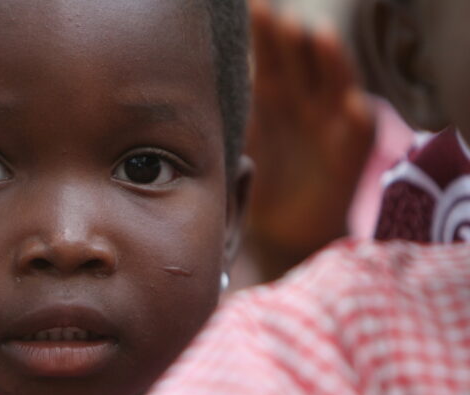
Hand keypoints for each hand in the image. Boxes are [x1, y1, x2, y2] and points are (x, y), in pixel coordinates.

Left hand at [245, 0, 374, 275]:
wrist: (283, 233)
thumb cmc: (258, 180)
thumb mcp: (237, 142)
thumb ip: (223, 114)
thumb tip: (176, 92)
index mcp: (275, 96)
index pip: (270, 55)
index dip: (262, 31)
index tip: (249, 5)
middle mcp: (305, 102)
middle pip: (302, 61)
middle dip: (291, 37)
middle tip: (276, 14)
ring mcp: (330, 126)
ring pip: (334, 85)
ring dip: (330, 61)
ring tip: (319, 37)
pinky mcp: (348, 158)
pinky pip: (357, 134)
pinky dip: (356, 118)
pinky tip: (352, 104)